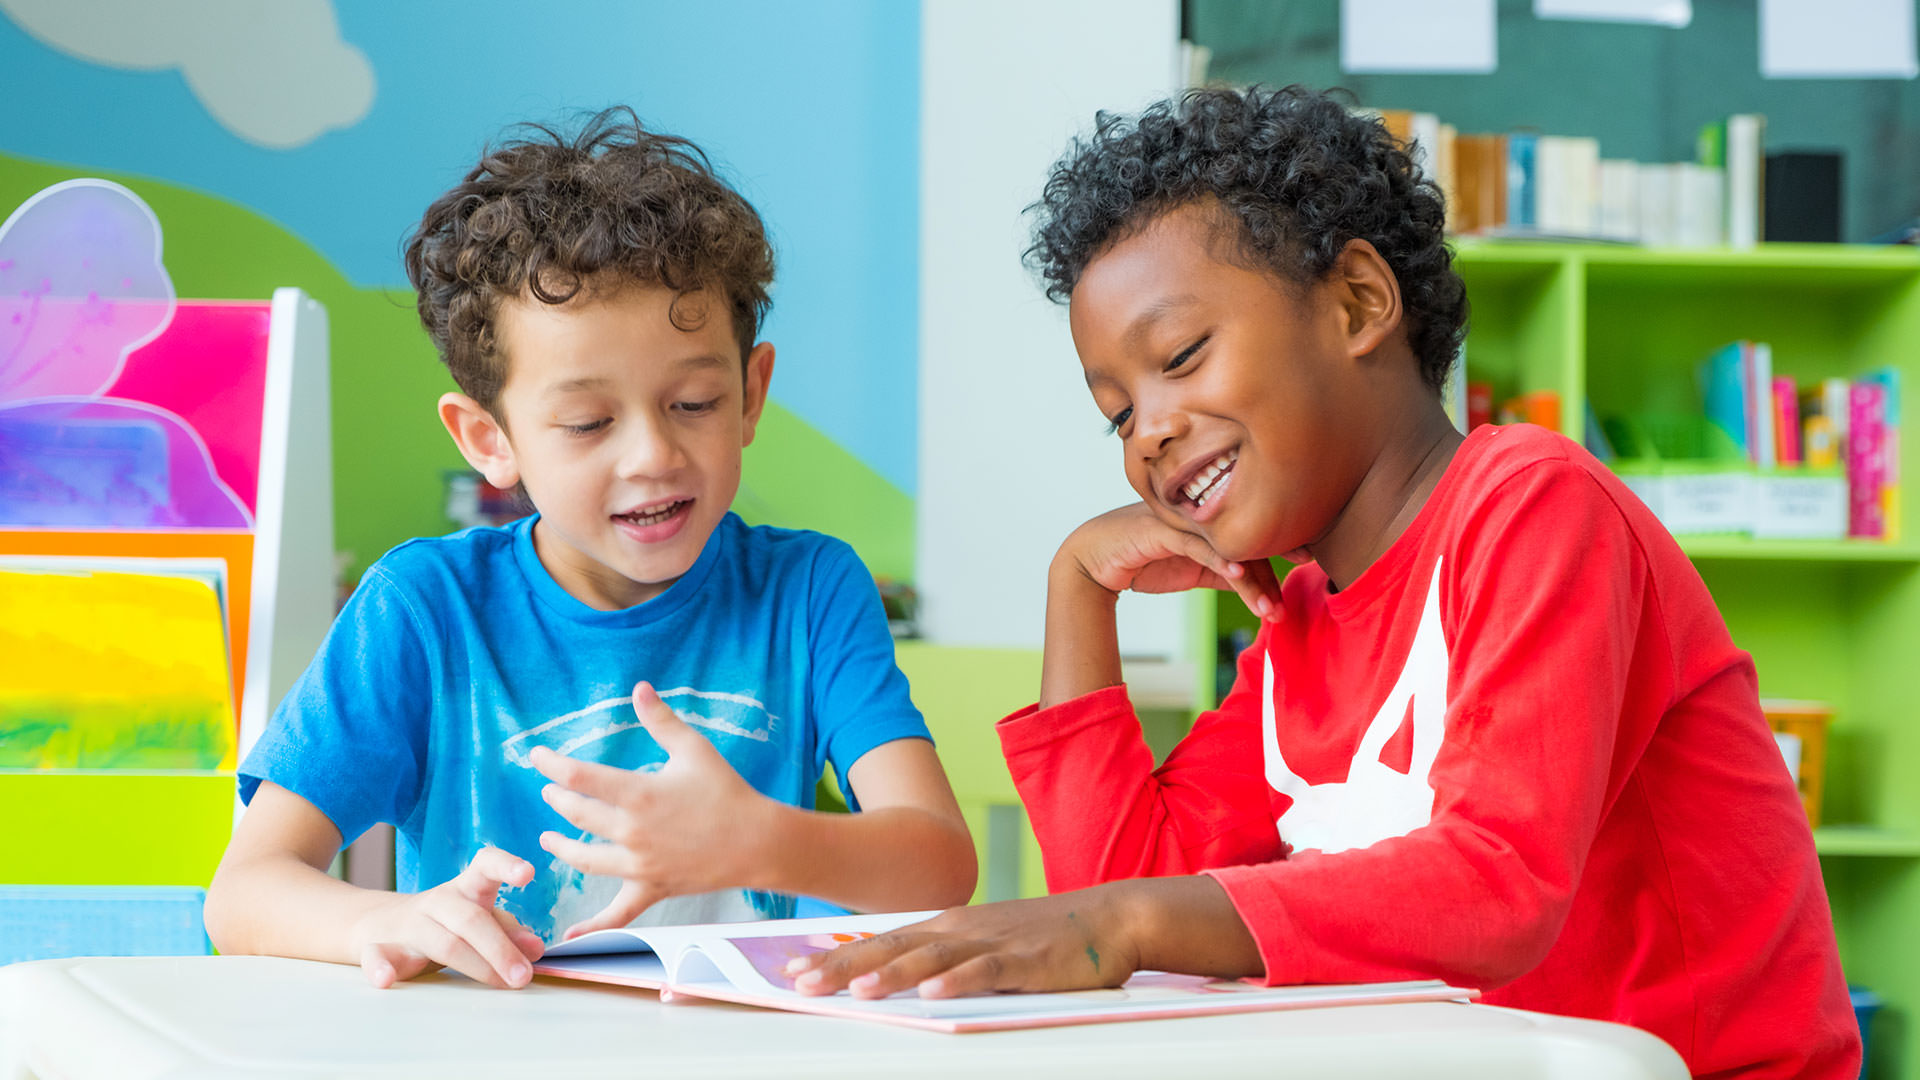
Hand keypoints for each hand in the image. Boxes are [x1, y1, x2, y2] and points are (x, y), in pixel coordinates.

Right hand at [349, 846, 543, 988]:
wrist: (377, 925)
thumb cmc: (444, 924)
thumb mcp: (480, 920)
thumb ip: (508, 932)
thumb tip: (535, 949)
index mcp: (465, 888)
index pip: (485, 866)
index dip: (506, 866)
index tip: (528, 873)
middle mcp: (438, 902)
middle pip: (471, 920)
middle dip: (502, 949)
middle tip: (524, 975)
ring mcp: (408, 925)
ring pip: (443, 943)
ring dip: (476, 965)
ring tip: (504, 983)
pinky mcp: (380, 949)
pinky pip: (377, 956)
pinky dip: (379, 968)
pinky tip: (386, 980)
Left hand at [531, 682, 772, 939]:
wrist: (758, 841)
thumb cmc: (727, 791)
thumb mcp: (693, 749)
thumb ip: (661, 720)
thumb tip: (639, 688)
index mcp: (639, 794)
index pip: (579, 777)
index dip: (552, 764)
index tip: (536, 756)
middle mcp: (632, 831)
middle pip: (576, 815)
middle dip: (558, 799)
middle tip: (551, 790)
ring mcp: (639, 865)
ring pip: (585, 859)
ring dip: (561, 847)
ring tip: (548, 840)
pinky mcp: (651, 888)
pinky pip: (616, 914)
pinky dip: (592, 926)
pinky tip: (569, 935)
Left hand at [782, 890, 1140, 999]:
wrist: (1110, 916)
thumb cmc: (1044, 937)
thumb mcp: (984, 944)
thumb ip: (943, 959)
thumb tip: (894, 978)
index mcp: (948, 927)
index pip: (880, 941)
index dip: (836, 955)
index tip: (793, 970)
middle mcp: (961, 930)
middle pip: (893, 947)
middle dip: (844, 965)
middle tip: (800, 982)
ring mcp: (992, 943)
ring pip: (932, 959)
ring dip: (892, 974)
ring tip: (856, 990)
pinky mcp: (1025, 961)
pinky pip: (987, 973)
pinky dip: (959, 982)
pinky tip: (934, 994)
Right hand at [1059, 504, 1279, 617]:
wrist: (1092, 559)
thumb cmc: (1142, 560)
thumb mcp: (1191, 570)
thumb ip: (1221, 572)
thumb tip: (1255, 586)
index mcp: (1209, 521)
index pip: (1251, 535)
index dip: (1280, 549)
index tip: (1310, 560)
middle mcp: (1198, 515)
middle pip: (1246, 539)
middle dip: (1274, 568)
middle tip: (1298, 589)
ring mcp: (1180, 519)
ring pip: (1226, 548)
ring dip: (1252, 583)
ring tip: (1270, 611)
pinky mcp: (1160, 529)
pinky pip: (1196, 546)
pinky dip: (1219, 560)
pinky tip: (1237, 576)